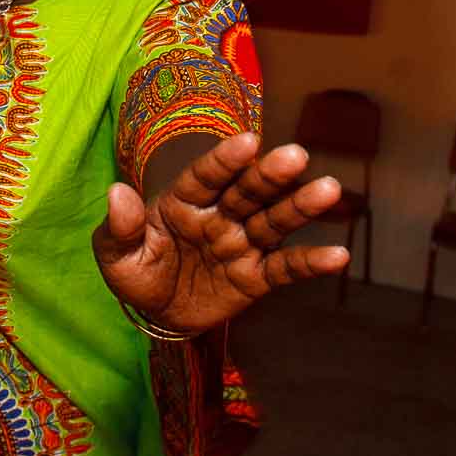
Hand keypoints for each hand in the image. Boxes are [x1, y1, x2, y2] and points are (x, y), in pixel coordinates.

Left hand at [93, 132, 347, 334]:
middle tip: (296, 156)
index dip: (225, 160)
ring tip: (329, 190)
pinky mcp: (255, 277)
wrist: (156, 314)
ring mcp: (240, 243)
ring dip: (300, 206)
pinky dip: (311, 263)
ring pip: (273, 221)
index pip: (206, 176)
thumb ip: (120, 227)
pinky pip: (285, 269)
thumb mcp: (116, 255)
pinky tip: (339, 256)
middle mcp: (218, 215)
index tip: (249, 141)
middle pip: (247, 191)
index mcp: (183, 201)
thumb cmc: (135, 271)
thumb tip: (116, 193)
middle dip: (270, 175)